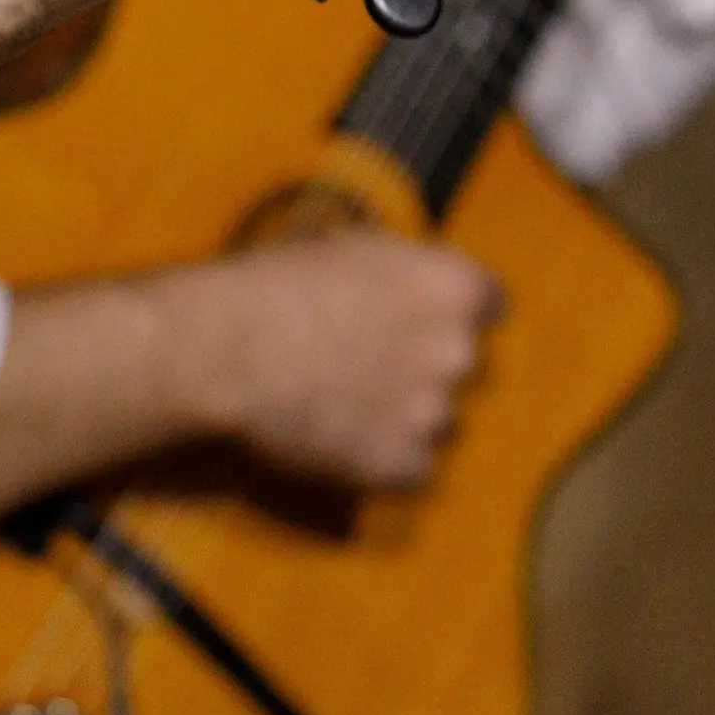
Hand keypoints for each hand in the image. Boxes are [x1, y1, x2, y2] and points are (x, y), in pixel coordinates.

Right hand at [173, 232, 501, 490]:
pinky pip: (409, 467)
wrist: (223, 351)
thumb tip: (405, 284)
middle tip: (367, 362)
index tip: (419, 318)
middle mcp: (458, 352)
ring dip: (401, 415)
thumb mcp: (344, 248)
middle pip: (465, 365)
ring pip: (436, 419)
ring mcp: (435, 415)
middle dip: (425, 366)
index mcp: (452, 287)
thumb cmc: (268, 288)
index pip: (491, 303)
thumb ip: (397, 271)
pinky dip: (379, 457)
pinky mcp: (404, 465)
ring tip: (338, 401)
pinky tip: (336, 435)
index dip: (448, 311)